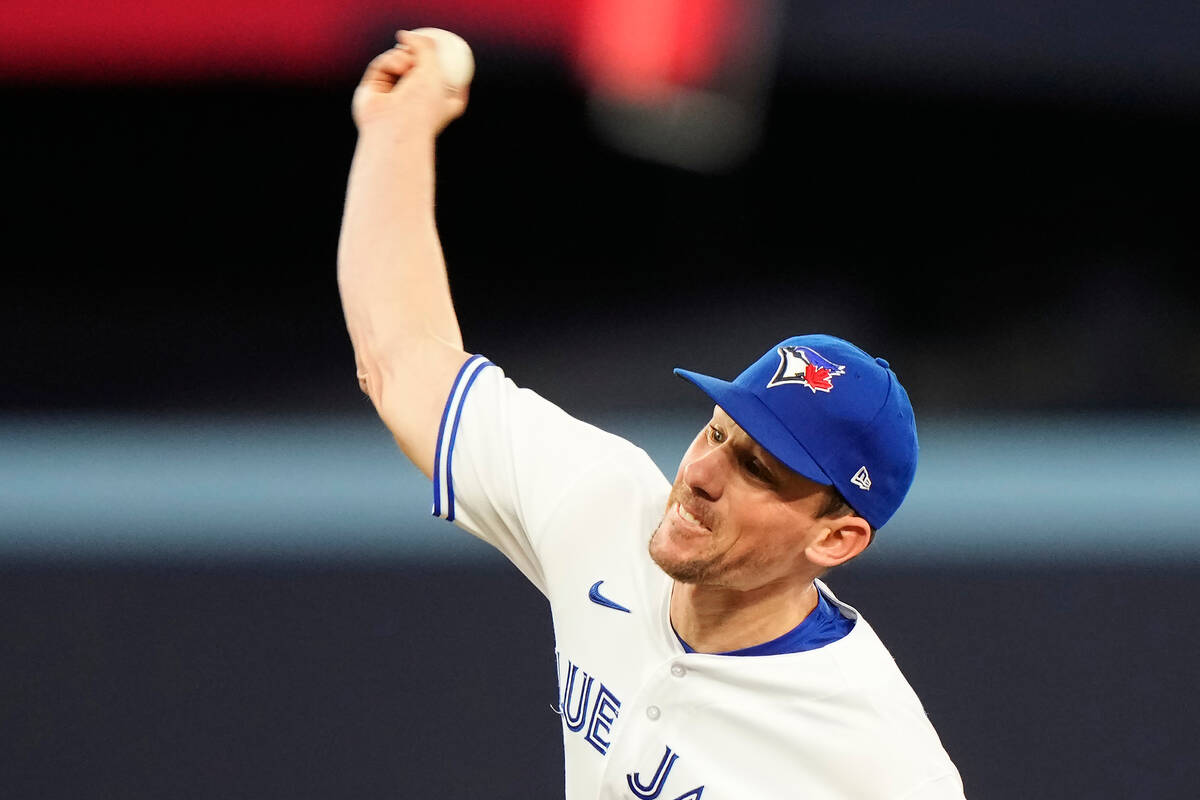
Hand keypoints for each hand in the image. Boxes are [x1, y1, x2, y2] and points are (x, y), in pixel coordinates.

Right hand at [351, 30, 467, 135]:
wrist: (395, 127)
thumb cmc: (421, 106)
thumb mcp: (434, 69)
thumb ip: (425, 47)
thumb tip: (405, 35)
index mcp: (440, 106)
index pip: (449, 88)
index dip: (451, 72)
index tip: (453, 57)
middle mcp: (416, 103)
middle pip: (419, 70)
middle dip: (417, 56)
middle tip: (416, 48)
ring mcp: (393, 97)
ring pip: (398, 63)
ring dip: (403, 57)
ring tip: (407, 66)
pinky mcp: (374, 91)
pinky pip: (381, 66)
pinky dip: (389, 62)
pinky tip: (395, 68)